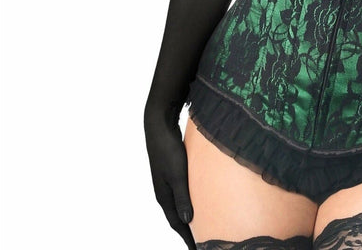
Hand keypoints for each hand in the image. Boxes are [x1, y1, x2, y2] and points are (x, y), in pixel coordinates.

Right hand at [144, 105, 196, 249]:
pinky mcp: (172, 171)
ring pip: (180, 205)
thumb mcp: (177, 173)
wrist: (158, 123)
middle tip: (202, 243)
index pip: (177, 224)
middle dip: (189, 232)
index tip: (198, 249)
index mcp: (164, 196)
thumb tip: (189, 222)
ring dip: (190, 217)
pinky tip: (199, 200)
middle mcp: (164, 192)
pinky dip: (190, 201)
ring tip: (202, 227)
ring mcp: (167, 181)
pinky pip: (183, 193)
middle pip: (178, 218)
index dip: (188, 238)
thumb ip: (182, 197)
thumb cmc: (168, 148)